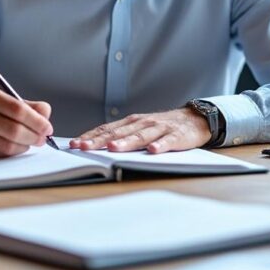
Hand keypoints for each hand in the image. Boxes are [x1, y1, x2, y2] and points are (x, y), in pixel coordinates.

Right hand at [0, 89, 53, 157]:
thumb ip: (30, 107)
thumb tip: (46, 116)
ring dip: (25, 146)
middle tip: (42, 139)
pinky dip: (13, 152)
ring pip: (8, 146)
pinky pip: (0, 155)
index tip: (47, 128)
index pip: (18, 109)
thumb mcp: (7, 101)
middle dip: (34, 136)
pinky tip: (16, 147)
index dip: (37, 121)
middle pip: (14, 130)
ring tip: (30, 142)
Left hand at [70, 107, 210, 153]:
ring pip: (140, 136)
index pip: (107, 128)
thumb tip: (95, 145)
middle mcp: (142, 123)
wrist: (195, 119)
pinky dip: (160, 145)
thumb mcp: (140, 128)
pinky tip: (153, 151)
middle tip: (84, 147)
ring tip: (113, 148)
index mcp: (131, 122)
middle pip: (119, 132)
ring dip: (126, 142)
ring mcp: (159, 128)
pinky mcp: (177, 136)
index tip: (74, 143)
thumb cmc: (162, 127)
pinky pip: (168, 141)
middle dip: (100, 140)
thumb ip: (122, 135)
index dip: (90, 136)